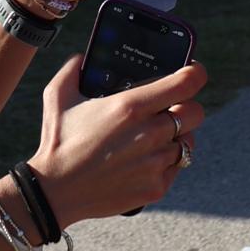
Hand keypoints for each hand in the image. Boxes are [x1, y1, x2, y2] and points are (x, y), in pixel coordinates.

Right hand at [29, 55, 207, 222]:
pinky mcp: (156, 187)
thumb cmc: (57, 142)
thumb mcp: (57, 96)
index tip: (192, 72)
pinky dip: (166, 162)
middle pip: (195, 113)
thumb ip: (73, 69)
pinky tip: (146, 160)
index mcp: (130, 107)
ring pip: (187, 142)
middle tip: (171, 109)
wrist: (54, 192)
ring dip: (175, 137)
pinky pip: (176, 168)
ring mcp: (155, 163)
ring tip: (154, 138)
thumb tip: (83, 58)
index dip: (194, 74)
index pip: (186, 83)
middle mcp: (149, 134)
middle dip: (186, 107)